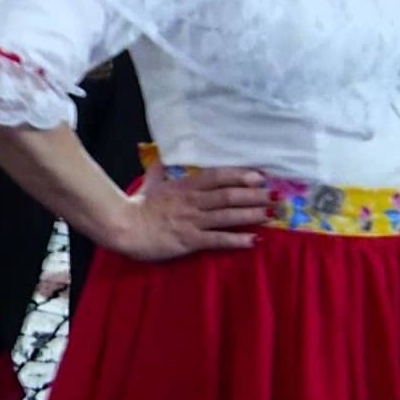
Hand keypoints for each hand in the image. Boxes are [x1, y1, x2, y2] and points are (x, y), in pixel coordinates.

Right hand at [100, 168, 271, 261]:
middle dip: (253, 195)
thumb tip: (160, 158)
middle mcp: (192, 201)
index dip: (239, 175)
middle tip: (274, 196)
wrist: (125, 227)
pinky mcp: (190, 240)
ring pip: (227, 215)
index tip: (259, 175)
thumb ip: (159, 171)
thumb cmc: (138, 206)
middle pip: (228, 195)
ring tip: (269, 214)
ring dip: (250, 214)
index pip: (217, 177)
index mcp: (184, 186)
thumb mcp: (150, 183)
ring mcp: (193, 221)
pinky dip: (237, 240)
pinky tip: (253, 240)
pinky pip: (218, 239)